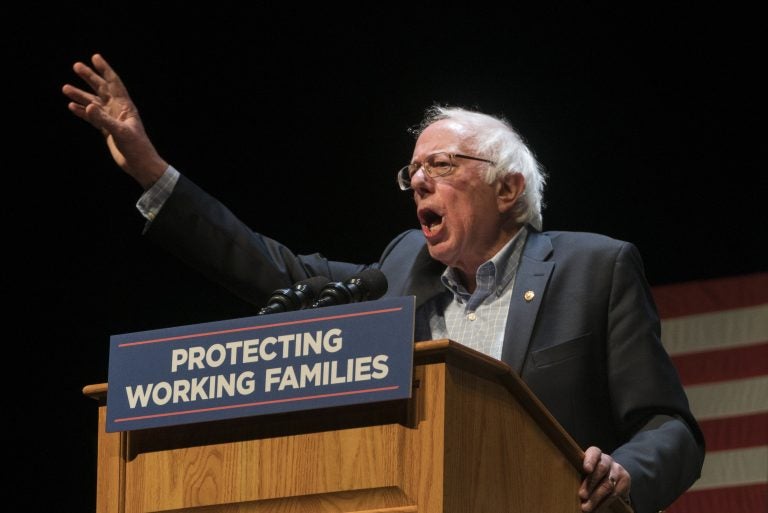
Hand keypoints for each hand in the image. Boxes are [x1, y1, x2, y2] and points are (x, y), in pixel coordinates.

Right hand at [62, 53, 166, 188]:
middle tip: (76, 66)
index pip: (114, 83)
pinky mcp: (107, 130)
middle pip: (101, 89)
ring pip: (93, 103)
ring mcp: (112, 120)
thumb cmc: (136, 147)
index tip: (95, 57)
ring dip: (80, 95)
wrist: (140, 164)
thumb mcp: (120, 132)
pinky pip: (92, 118)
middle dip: (89, 78)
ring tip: (65, 88)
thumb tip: (87, 105)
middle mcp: (118, 110)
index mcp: (125, 106)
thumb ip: (103, 119)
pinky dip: (82, 112)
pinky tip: (72, 106)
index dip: (105, 70)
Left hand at [579, 446, 630, 511]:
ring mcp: (617, 469)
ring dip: (596, 497)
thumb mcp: (585, 470)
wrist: (613, 476)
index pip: (594, 453)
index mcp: (595, 454)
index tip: (586, 469)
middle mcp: (607, 460)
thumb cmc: (591, 474)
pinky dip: (605, 503)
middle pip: (601, 469)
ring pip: (608, 483)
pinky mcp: (625, 480)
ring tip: (586, 508)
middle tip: (582, 496)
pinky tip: (598, 509)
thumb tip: (568, 487)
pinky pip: (615, 493)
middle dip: (591, 484)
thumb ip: (579, 474)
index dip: (590, 460)